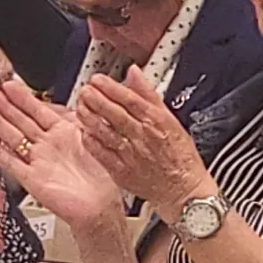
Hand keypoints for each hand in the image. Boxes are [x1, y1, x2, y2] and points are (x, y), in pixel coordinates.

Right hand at [0, 77, 127, 230]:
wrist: (101, 205)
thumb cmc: (103, 174)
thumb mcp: (93, 136)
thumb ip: (80, 117)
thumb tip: (78, 95)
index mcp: (64, 132)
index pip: (38, 109)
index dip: (23, 97)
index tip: (8, 84)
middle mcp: (48, 145)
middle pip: (21, 121)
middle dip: (4, 105)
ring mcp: (38, 161)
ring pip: (13, 137)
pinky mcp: (32, 179)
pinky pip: (12, 161)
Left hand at [73, 68, 209, 211]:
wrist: (182, 188)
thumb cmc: (179, 155)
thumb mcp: (171, 119)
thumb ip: (149, 94)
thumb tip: (134, 73)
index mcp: (156, 122)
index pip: (130, 100)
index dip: (111, 88)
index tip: (98, 80)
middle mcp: (142, 137)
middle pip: (115, 114)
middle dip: (97, 100)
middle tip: (85, 90)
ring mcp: (131, 154)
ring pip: (107, 133)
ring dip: (91, 118)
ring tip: (80, 107)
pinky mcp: (122, 171)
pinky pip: (103, 154)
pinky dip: (92, 143)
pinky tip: (85, 132)